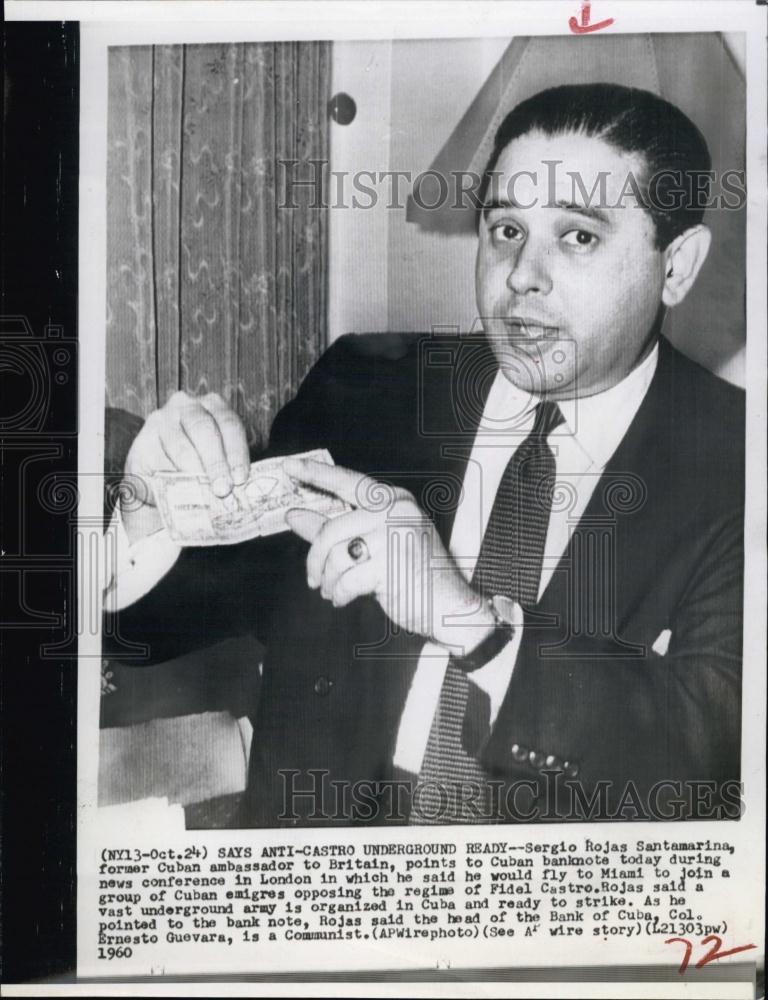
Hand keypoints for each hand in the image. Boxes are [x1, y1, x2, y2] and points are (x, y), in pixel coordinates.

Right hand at [122, 391, 249, 543]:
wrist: (159, 481)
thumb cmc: (197, 467)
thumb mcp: (217, 461)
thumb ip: (228, 468)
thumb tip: (239, 488)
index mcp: (213, 406)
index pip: (229, 424)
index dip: (237, 453)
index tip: (240, 479)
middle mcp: (187, 405)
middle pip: (205, 430)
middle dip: (216, 462)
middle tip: (223, 489)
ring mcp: (161, 419)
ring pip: (181, 446)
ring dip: (195, 472)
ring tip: (204, 493)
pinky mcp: (142, 440)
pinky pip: (159, 460)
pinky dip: (172, 477)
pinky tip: (180, 490)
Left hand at [284, 458, 494, 653]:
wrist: (449, 606)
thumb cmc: (413, 573)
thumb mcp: (374, 543)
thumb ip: (334, 527)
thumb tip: (294, 515)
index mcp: (394, 500)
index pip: (348, 481)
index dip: (316, 473)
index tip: (289, 467)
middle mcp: (396, 511)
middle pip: (332, 529)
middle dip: (315, 558)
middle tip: (313, 577)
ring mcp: (395, 536)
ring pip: (336, 556)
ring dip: (328, 580)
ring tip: (333, 590)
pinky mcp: (390, 565)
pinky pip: (347, 579)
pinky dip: (339, 593)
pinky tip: (344, 598)